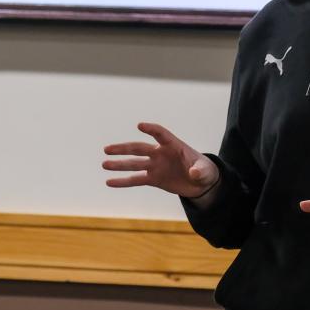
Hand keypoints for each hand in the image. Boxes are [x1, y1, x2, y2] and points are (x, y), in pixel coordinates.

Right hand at [103, 122, 219, 199]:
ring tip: (104, 164)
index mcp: (174, 145)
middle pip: (139, 148)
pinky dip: (123, 181)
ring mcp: (155, 166)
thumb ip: (200, 170)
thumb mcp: (205, 171)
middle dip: (124, 148)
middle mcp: (161, 153)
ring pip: (134, 164)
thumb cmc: (205, 171)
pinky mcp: (154, 179)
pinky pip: (136, 179)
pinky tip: (110, 182)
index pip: (160, 134)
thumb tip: (194, 173)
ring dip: (119, 164)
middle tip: (107, 149)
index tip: (140, 126)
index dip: (151, 130)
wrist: (201, 184)